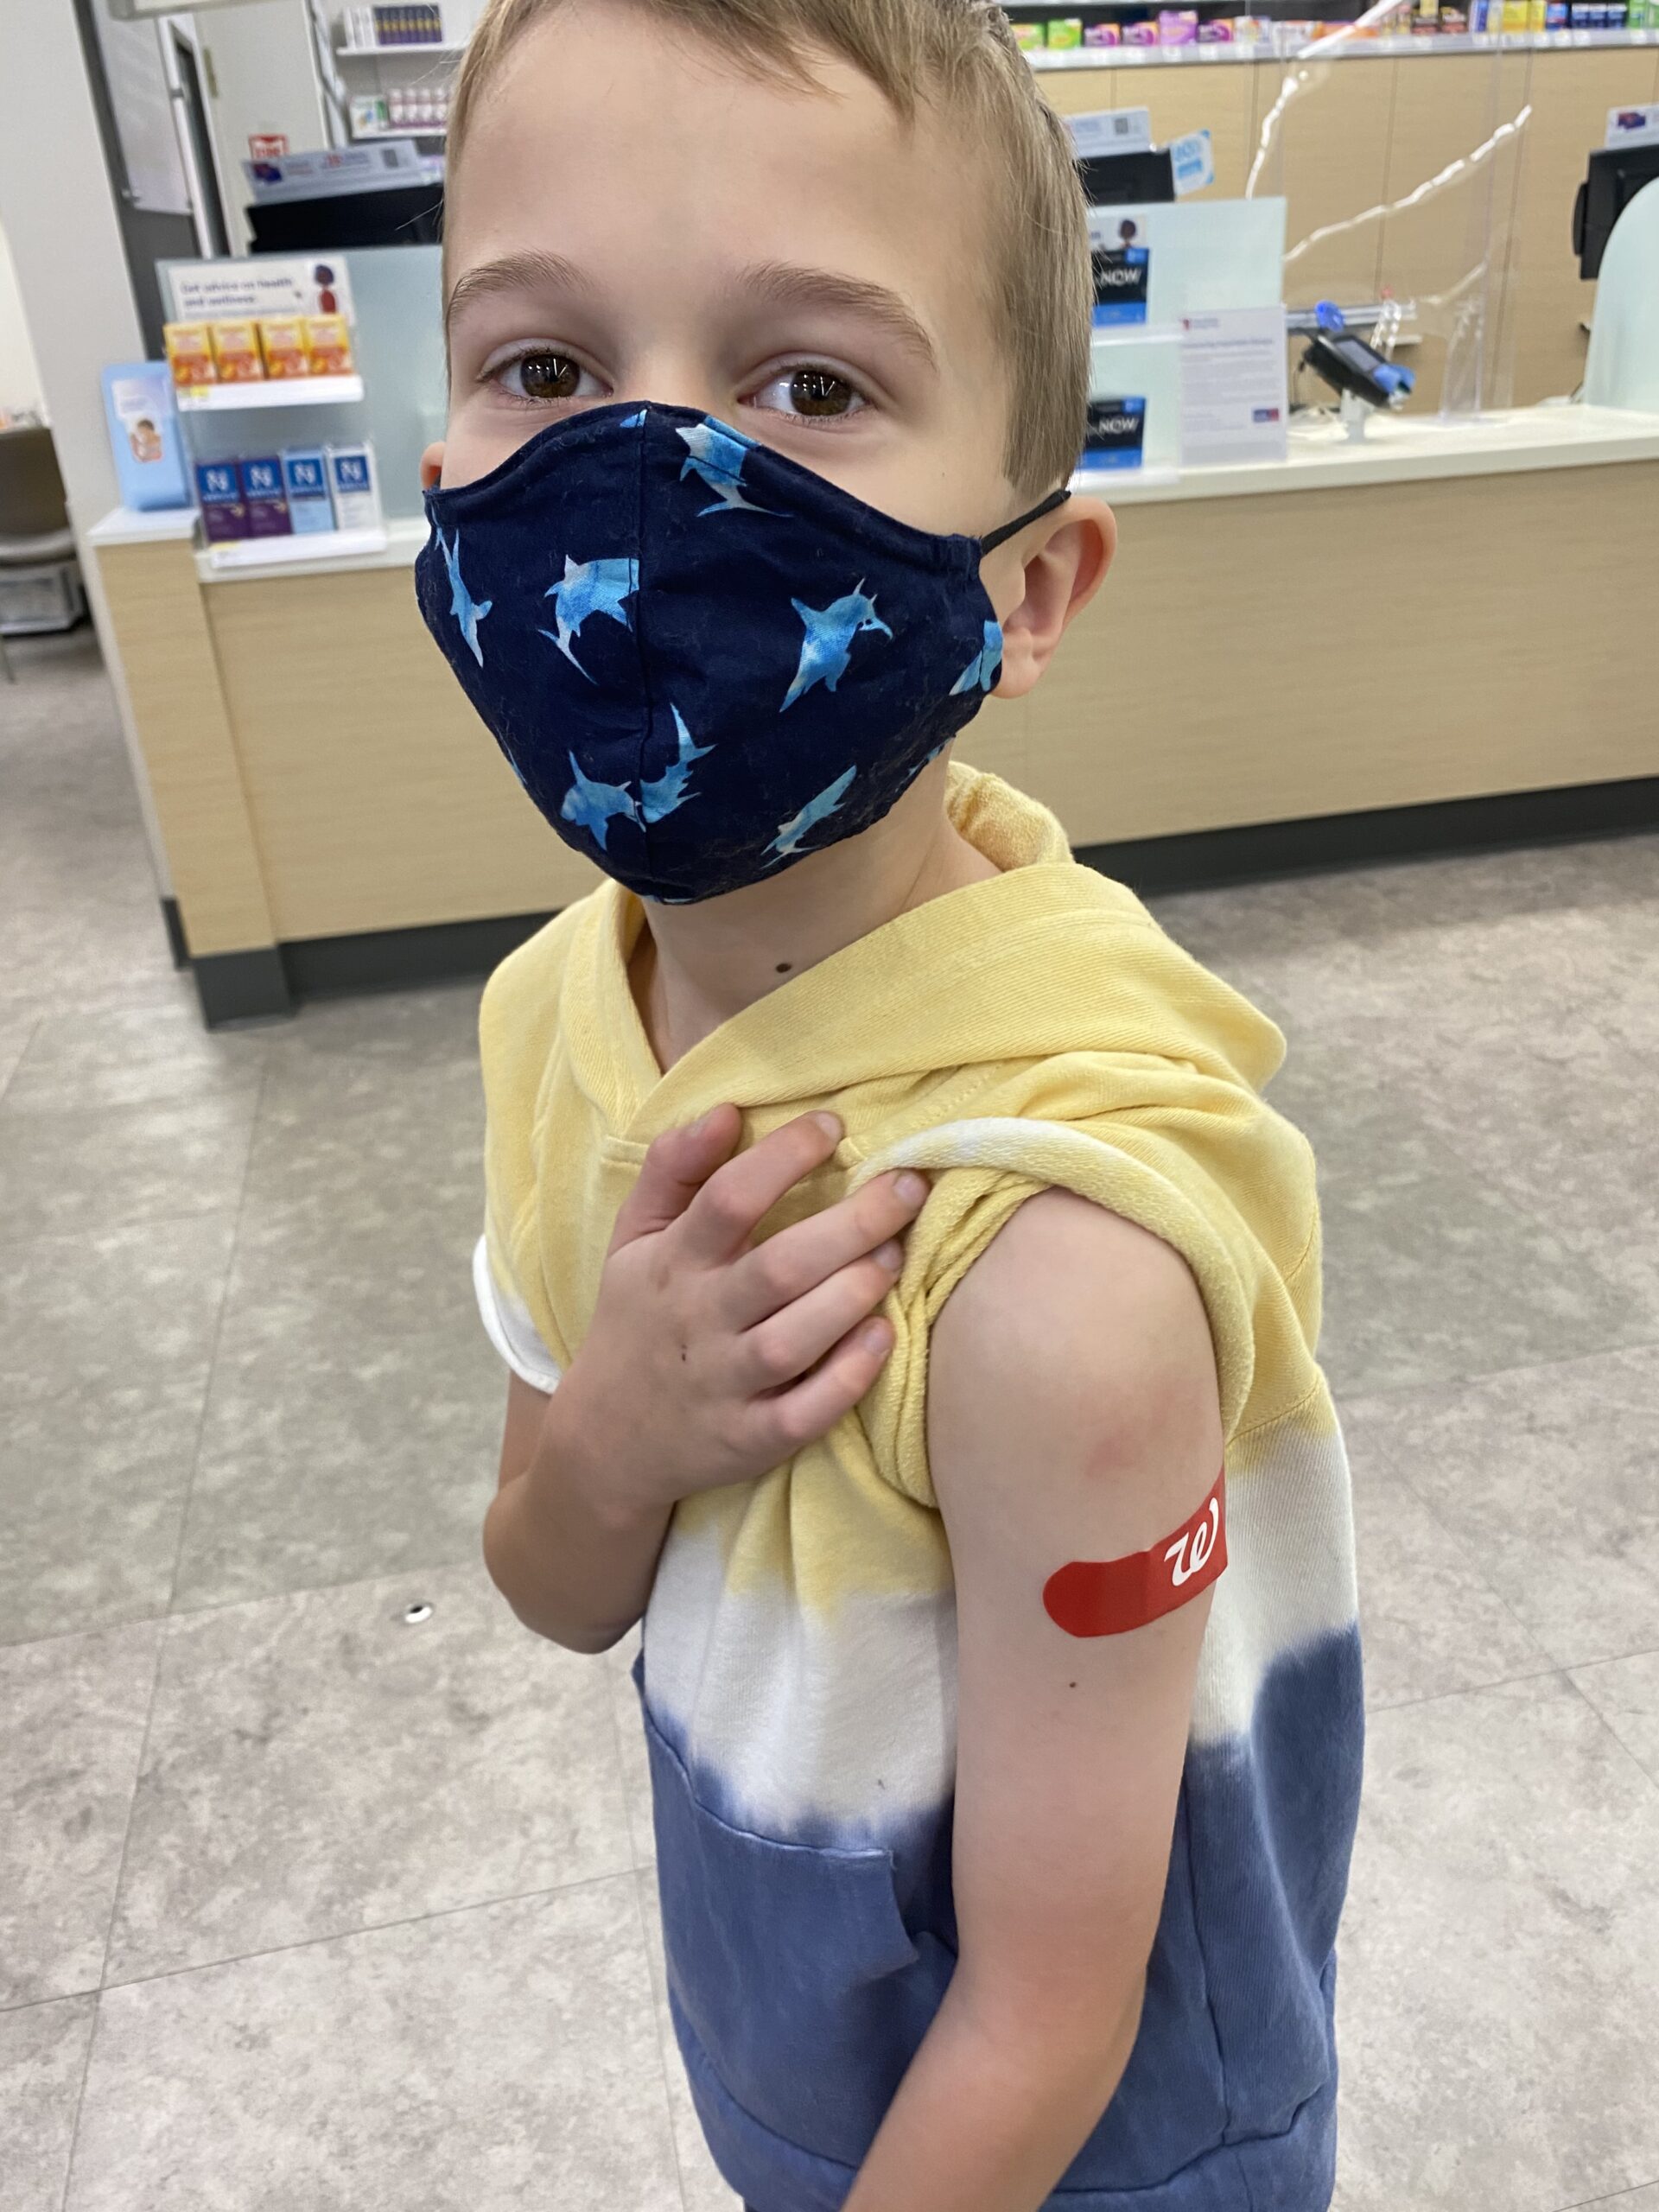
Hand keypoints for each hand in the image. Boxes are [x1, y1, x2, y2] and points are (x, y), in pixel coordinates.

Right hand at [553, 1105, 926, 1519]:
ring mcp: (724, 1385)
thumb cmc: (639, 1318)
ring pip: (794, 1340)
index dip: (783, 1156)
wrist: (605, 1440)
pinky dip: (846, 1377)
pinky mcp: (749, 1440)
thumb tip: (728, 1109)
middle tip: (908, 1188)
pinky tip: (882, 1335)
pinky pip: (804, 1413)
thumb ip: (672, 1168)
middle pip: (778, 1267)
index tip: (834, 1125)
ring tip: (896, 1254)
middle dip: (851, 1224)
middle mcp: (698, 1321)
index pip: (727, 1198)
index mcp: (672, 1262)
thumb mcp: (634, 1238)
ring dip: (852, 1294)